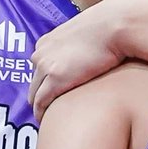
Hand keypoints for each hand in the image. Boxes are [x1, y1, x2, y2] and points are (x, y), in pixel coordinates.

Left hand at [28, 0, 126, 120]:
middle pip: (34, 82)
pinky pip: (41, 103)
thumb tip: (91, 51)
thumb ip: (79, 45)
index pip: (40, 67)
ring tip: (51, 120)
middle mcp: (41, 54)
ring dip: (41, 107)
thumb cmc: (109, 28)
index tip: (52, 93)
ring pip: (34, 95)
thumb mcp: (85, 34)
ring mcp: (46, 67)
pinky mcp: (55, 80)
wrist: (114, 26)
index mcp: (47, 42)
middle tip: (50, 111)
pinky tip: (50, 122)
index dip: (45, 82)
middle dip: (40, 96)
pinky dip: (42, 114)